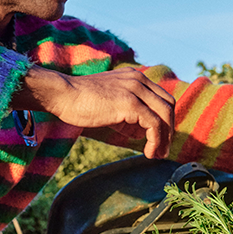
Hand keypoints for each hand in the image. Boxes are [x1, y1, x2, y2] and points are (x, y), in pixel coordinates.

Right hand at [13, 66, 175, 158]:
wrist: (62, 95)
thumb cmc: (79, 102)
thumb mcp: (110, 106)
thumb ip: (128, 117)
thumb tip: (142, 134)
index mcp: (135, 78)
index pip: (161, 97)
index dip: (165, 120)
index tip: (161, 140)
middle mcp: (139, 80)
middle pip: (168, 105)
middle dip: (169, 130)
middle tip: (163, 151)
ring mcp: (135, 90)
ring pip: (164, 115)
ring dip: (164, 138)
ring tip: (156, 155)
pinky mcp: (130, 104)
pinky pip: (153, 124)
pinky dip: (155, 141)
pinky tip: (147, 153)